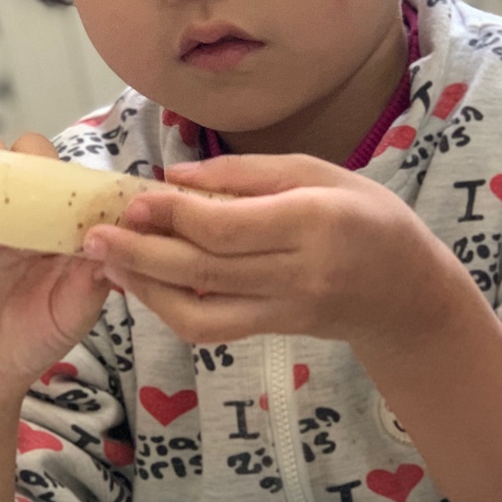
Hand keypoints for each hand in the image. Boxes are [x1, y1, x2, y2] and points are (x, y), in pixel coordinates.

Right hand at [0, 128, 112, 408]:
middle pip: (25, 147)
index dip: (78, 175)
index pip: (68, 171)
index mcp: (56, 218)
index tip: (85, 202)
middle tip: (39, 196)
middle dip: (34, 159)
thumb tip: (114, 241)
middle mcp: (17, 205)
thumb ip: (93, 277)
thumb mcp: (74, 310)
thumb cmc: (34, 336)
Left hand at [80, 153, 453, 348]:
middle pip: (205, 270)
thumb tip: (176, 178)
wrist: (407, 291)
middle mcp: (297, 273)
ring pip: (199, 310)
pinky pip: (210, 326)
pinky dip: (169, 308)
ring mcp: (283, 309)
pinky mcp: (271, 330)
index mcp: (314, 223)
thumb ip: (247, 174)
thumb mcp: (321, 172)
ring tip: (107, 261)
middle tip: (95, 235)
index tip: (135, 199)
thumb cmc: (368, 217)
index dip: (174, 216)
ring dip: (145, 288)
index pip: (229, 228)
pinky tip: (144, 283)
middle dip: (142, 253)